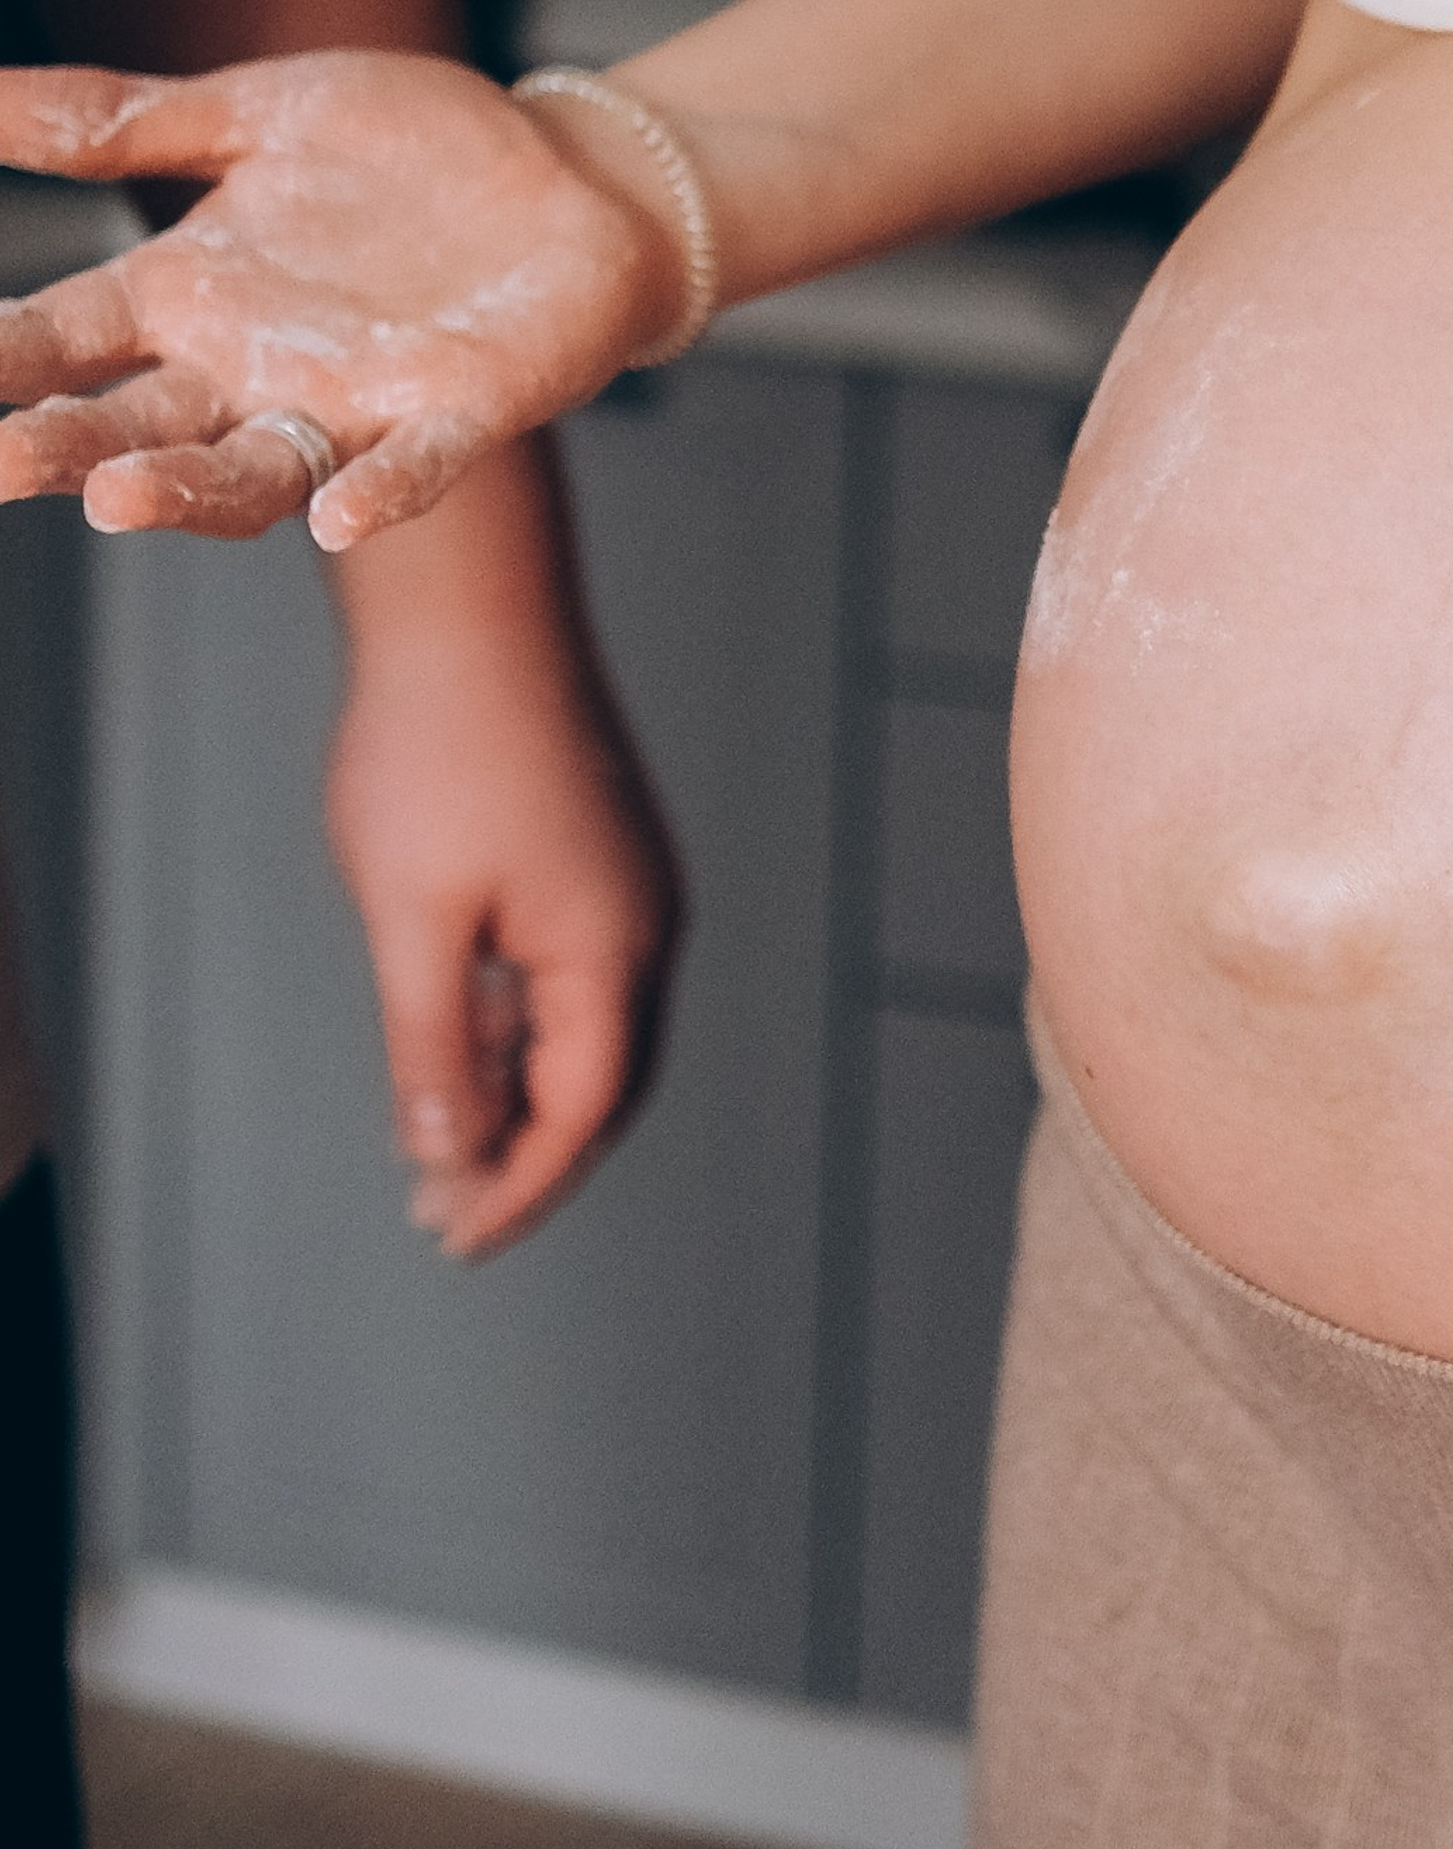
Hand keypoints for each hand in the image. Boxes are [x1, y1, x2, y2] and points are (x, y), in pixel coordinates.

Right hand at [0, 53, 683, 545]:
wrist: (573, 175)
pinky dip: (379, 494)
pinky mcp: (462, 412)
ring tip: (113, 499)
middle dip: (65, 447)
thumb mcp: (260, 112)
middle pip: (136, 426)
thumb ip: (127, 121)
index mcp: (192, 296)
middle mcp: (253, 371)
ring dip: (185, 493)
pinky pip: (414, 469)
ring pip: (252, 473)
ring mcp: (354, 403)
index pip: (64, 336)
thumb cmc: (410, 152)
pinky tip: (339, 518)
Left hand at [326, 585, 680, 1258]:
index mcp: (613, 951)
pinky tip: (457, 1043)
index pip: (582, 1114)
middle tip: (444, 1216)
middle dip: (526, 1156)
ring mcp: (625, 884)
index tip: (451, 1239)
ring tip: (436, 1146)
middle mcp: (642, 925)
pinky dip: (519, 1027)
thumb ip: (435, 1046)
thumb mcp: (414, 919)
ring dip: (518, 1092)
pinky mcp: (597, 852)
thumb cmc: (436, 752)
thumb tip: (447, 1153)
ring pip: (584, 1027)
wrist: (468, 609)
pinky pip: (570, 971)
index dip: (518, 1188)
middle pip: (601, 1083)